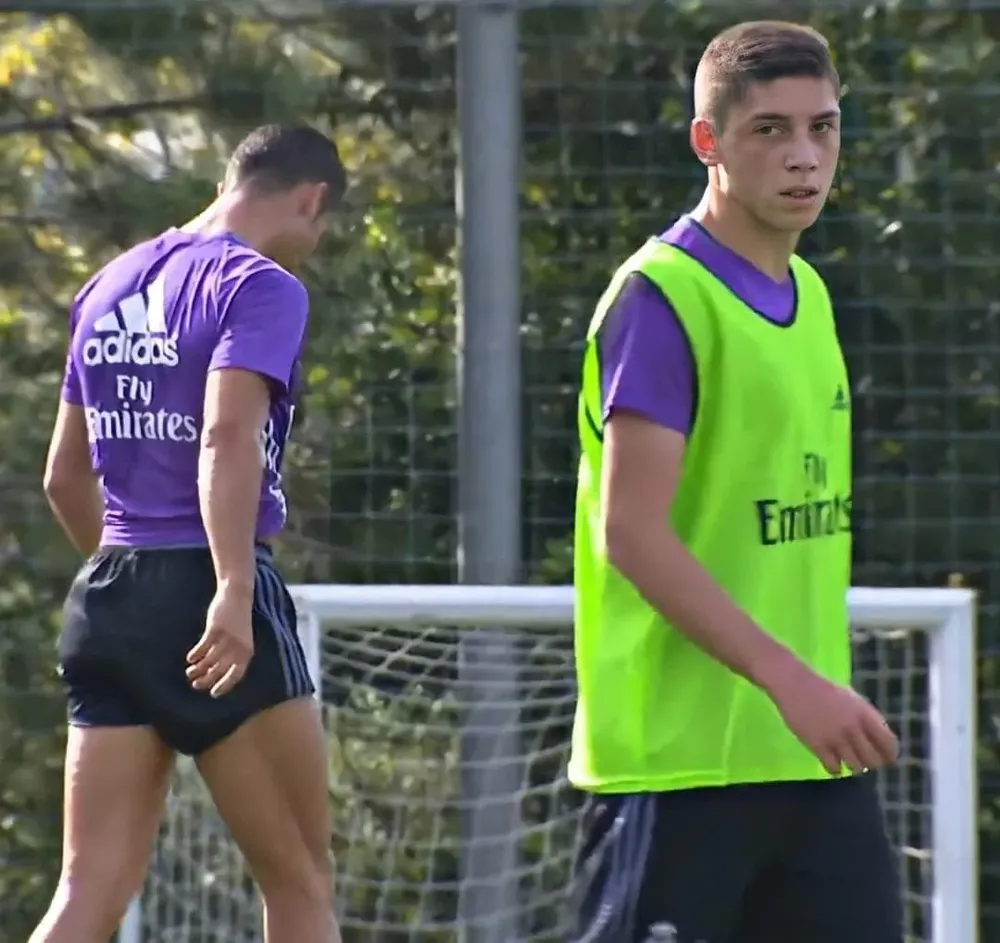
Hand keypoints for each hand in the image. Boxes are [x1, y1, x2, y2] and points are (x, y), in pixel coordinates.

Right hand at [186, 584, 254, 697]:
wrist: (237, 596)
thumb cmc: (238, 620)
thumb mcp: (240, 639)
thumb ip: (232, 655)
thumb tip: (215, 674)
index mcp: (247, 651)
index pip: (237, 674)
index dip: (224, 686)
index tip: (213, 694)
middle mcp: (238, 647)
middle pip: (220, 670)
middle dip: (206, 680)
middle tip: (195, 685)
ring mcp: (227, 638)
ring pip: (209, 660)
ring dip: (198, 669)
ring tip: (189, 672)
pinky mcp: (216, 629)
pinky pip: (203, 647)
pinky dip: (195, 655)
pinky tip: (190, 658)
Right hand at [766, 662, 899, 775]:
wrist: (794, 684)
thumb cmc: (823, 689)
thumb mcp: (852, 699)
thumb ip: (866, 718)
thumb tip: (878, 741)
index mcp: (865, 714)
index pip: (888, 744)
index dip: (889, 754)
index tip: (885, 759)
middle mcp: (853, 728)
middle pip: (873, 759)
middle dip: (871, 763)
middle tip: (864, 761)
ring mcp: (835, 738)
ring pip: (855, 767)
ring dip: (854, 767)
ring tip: (848, 762)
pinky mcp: (817, 745)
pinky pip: (834, 767)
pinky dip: (835, 769)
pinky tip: (832, 763)